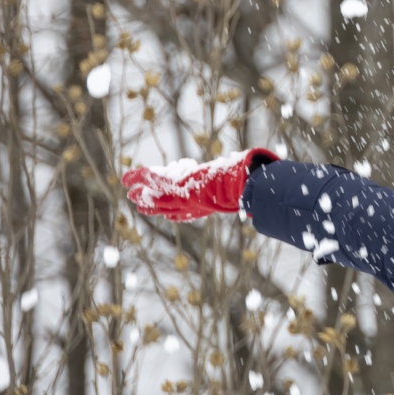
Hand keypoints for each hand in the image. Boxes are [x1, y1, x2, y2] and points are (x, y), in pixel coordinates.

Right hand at [122, 148, 280, 220]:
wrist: (241, 186)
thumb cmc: (248, 188)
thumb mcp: (248, 190)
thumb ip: (253, 190)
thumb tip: (267, 190)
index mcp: (208, 205)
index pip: (189, 213)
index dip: (177, 215)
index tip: (169, 216)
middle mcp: (192, 203)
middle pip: (168, 206)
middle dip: (154, 206)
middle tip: (140, 206)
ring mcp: (182, 195)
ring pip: (157, 195)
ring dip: (143, 195)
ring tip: (130, 195)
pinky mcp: (175, 184)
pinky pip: (154, 178)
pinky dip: (139, 178)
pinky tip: (126, 179)